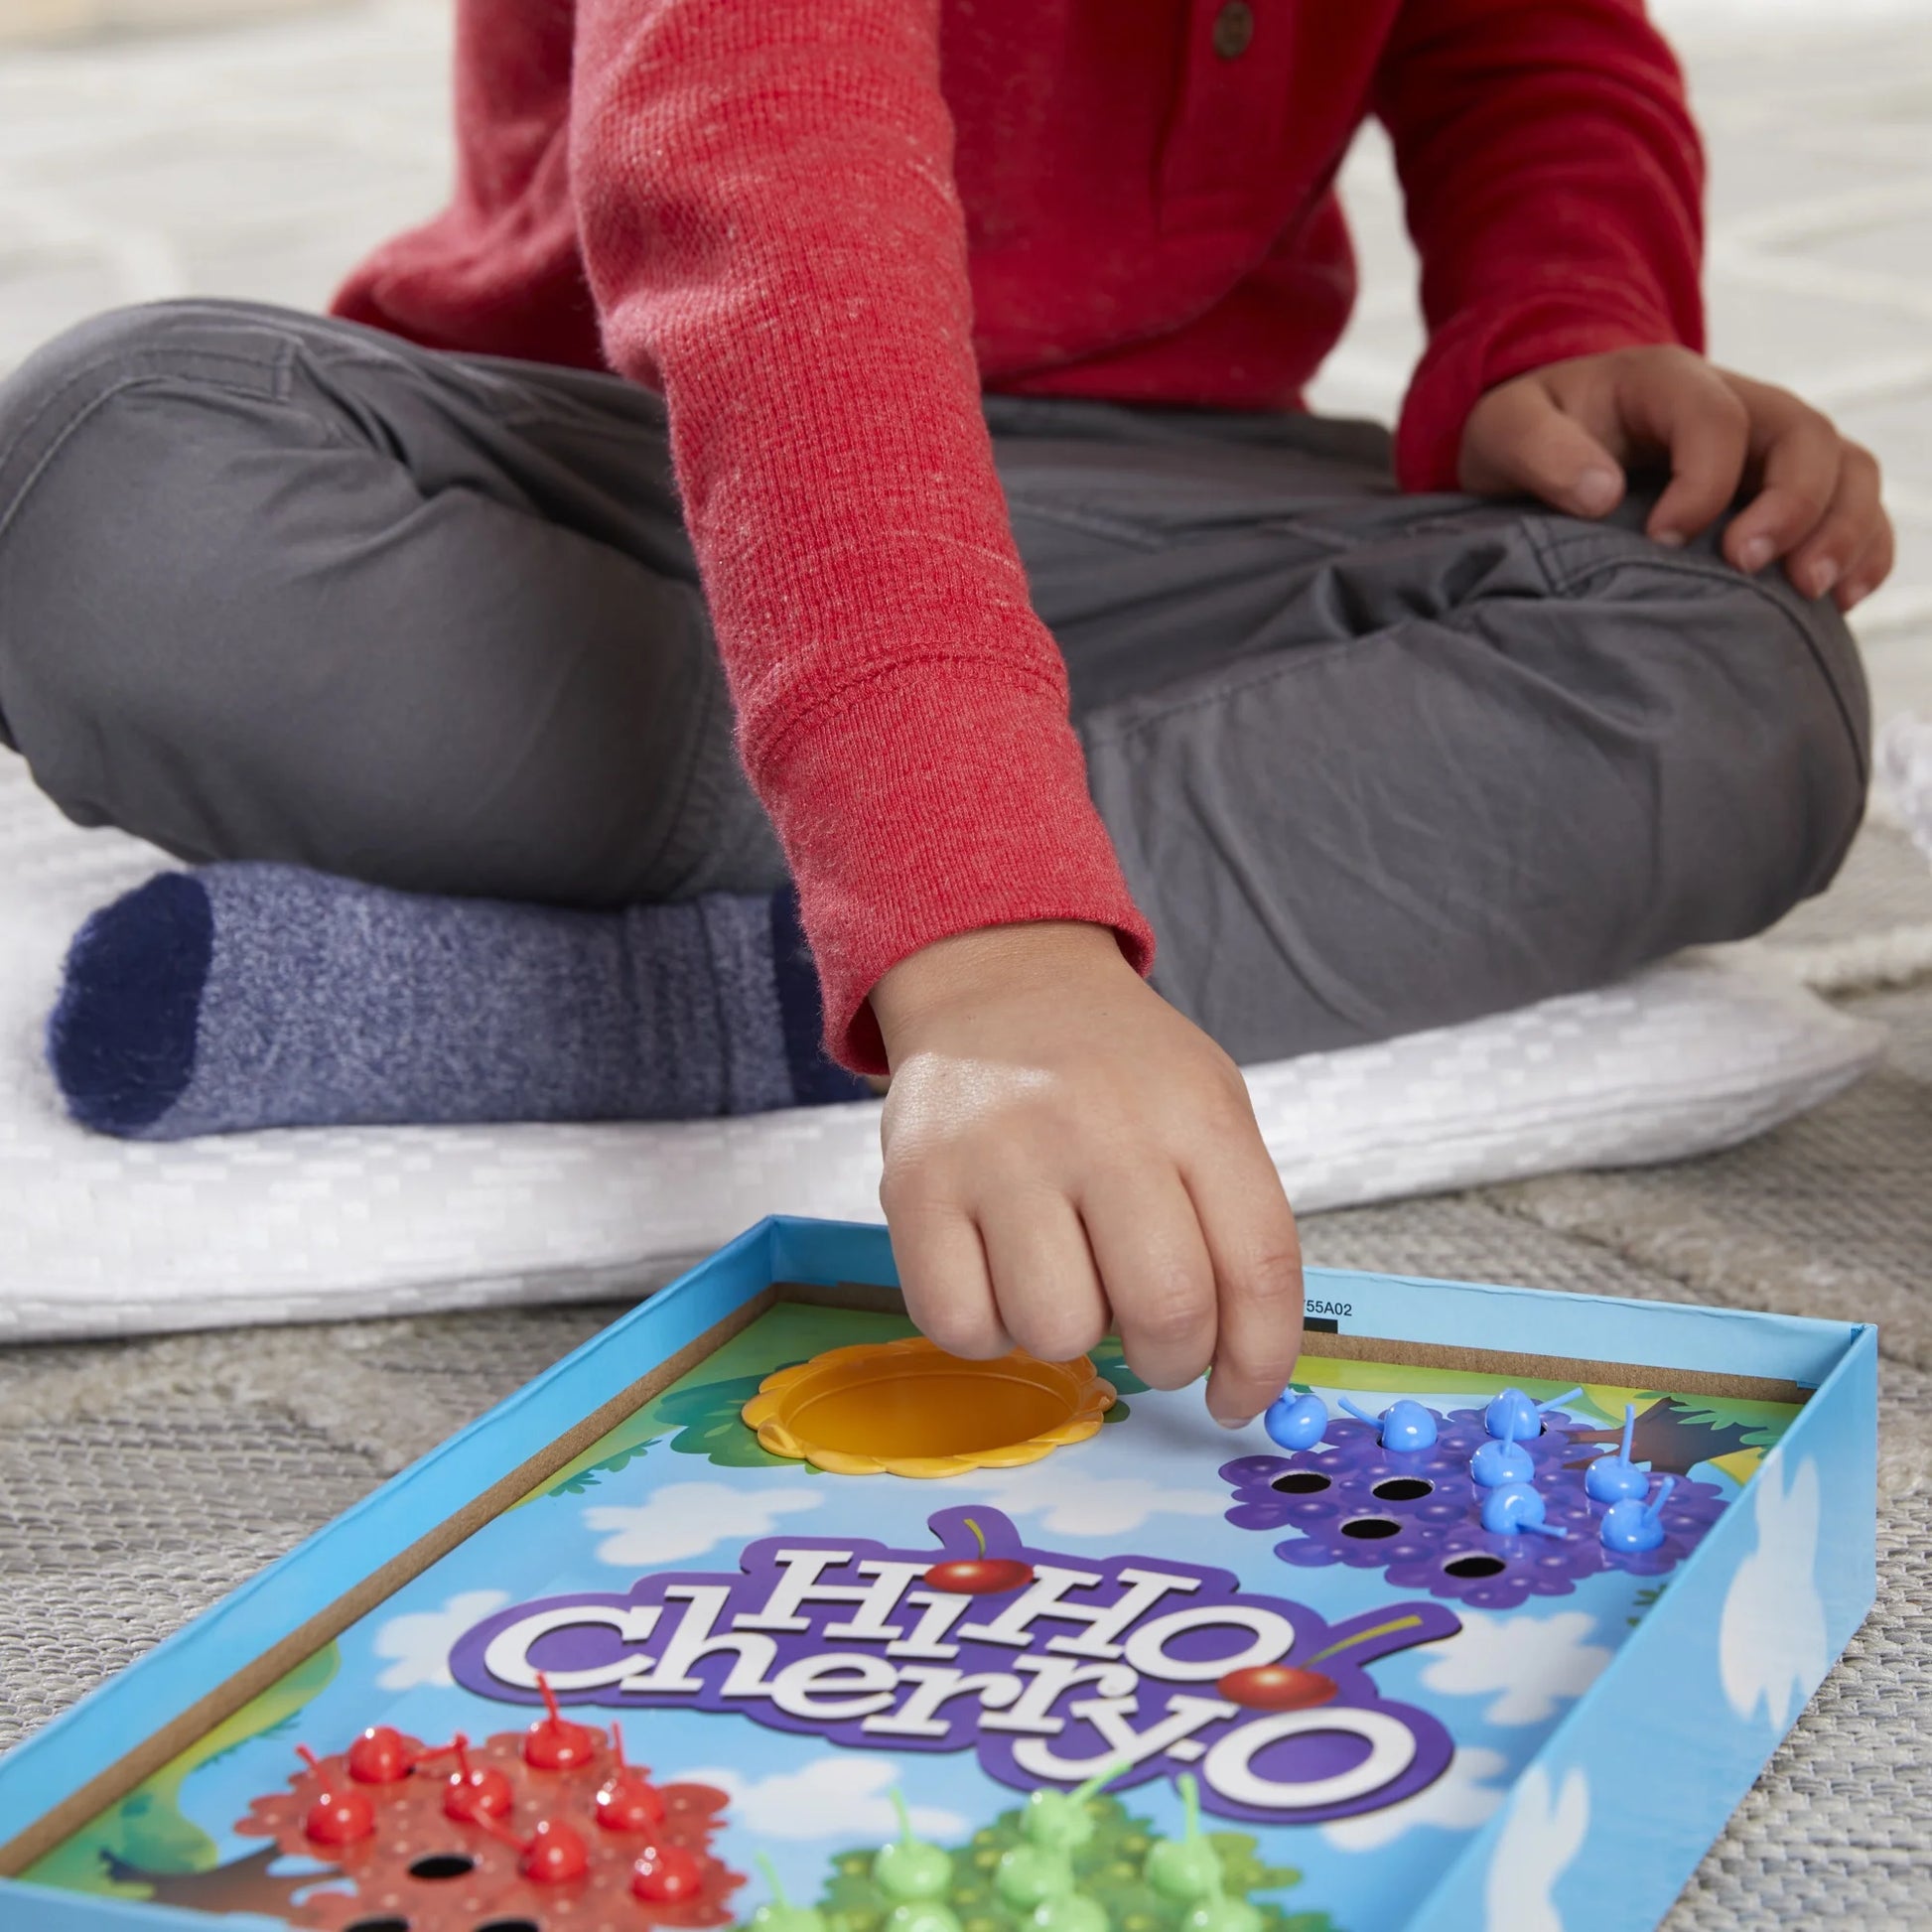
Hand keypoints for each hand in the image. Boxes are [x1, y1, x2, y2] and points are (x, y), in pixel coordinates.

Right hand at [869, 920, 1302, 1425]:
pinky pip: (958, 1323)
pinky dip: (985, 1329)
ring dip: (1068, 1336)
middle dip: (1169, 1361)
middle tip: (1151, 1341)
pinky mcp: (916, 1184)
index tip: (1237, 1397)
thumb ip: (1237, 1226)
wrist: (995, 977)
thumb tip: (1242, 1372)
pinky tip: (997, 1277)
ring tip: (1062, 1275)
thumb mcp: (1204, 1106)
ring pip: (1056, 1330)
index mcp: (1194, 1110)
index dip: (1260, 1361)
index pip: (1259, 1267)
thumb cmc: (1112, 1068)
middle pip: (1166, 1311)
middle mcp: (1101, 1126)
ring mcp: (1001, 1153)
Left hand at [1459, 345, 1893, 611]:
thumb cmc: (1527, 433)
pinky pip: (1853, 503)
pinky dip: (1862, 546)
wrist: (1546, 437)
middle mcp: (1736, 403)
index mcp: (1666, 381)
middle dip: (1792, 504)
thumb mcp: (1505, 430)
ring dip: (1842, 528)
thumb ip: (1541, 452)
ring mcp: (1769, 445)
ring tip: (1811, 591)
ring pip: (1846, 466)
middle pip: (1804, 435)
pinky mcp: (1784, 486)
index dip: (1703, 480)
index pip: (1717, 418)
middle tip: (1749, 566)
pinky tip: (1841, 600)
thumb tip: (1600, 495)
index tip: (1661, 538)